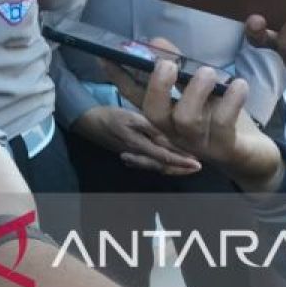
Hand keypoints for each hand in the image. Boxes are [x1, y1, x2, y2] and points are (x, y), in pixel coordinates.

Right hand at [71, 100, 200, 174]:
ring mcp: (134, 156)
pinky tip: (168, 162)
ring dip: (173, 168)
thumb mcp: (130, 117)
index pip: (165, 157)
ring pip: (157, 167)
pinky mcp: (131, 154)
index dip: (182, 161)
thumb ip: (150, 128)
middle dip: (181, 169)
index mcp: (139, 146)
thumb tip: (169, 137)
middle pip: (163, 166)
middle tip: (197, 167)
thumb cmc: (110, 117)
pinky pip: (150, 163)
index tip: (197, 163)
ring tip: (187, 166)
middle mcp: (138, 155)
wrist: (88, 121)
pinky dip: (162, 164)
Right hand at [109, 58, 284, 192]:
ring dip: (196, 91)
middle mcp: (174, 132)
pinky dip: (231, 100)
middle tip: (168, 64)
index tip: (106, 56)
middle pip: (154, 113)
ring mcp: (197, 143)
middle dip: (158, 86)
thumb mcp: (199, 88)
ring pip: (186, 119)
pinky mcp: (224, 149)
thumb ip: (179, 66)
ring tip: (209, 72)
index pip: (135, 95)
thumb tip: (156, 43)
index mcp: (165, 115)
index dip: (119, 76)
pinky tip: (239, 84)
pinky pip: (222, 123)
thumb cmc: (220, 116)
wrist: (252, 155)